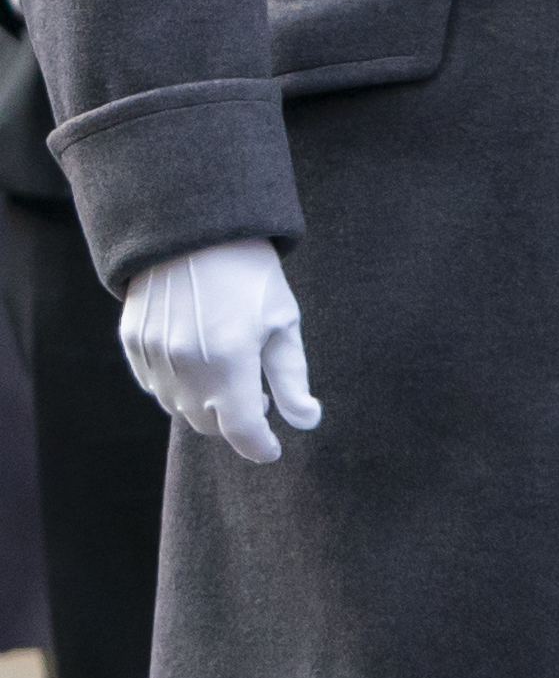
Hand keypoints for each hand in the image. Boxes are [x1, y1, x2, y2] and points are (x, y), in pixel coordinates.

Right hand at [119, 238, 321, 463]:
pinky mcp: (133, 343)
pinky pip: (156, 385)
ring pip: (179, 407)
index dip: (259, 446)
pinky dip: (179, 386)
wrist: (195, 228)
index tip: (273, 449)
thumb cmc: (250, 272)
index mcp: (230, 360)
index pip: (241, 430)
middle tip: (258, 399)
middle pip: (208, 423)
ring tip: (231, 374)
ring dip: (206, 404)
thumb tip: (306, 422)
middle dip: (235, 422)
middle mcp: (186, 365)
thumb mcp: (283, 319)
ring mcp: (154, 356)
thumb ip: (293, 377)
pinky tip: (200, 360)